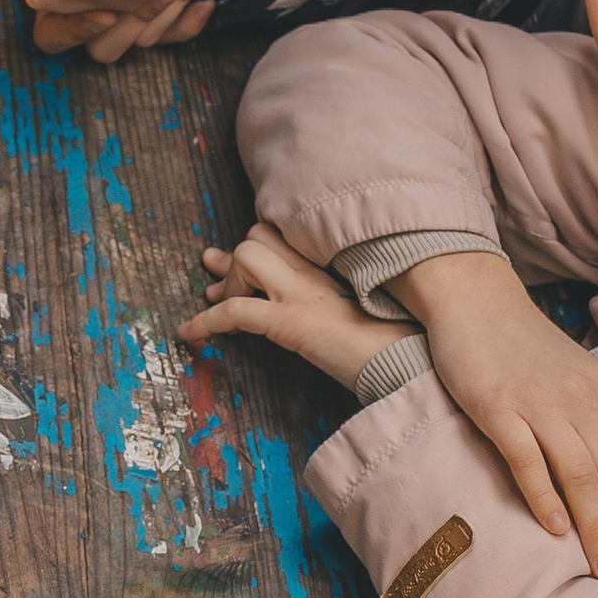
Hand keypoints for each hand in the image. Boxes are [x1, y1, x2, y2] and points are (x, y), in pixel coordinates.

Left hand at [173, 226, 388, 394]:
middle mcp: (317, 269)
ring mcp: (303, 292)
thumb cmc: (392, 343)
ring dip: (226, 286)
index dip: (255, 247)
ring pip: (246, 258)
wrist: (409, 364)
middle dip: (234, 263)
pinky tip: (189, 334)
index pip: (282, 234)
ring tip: (217, 311)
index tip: (235, 266)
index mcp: (334, 264)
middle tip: (217, 288)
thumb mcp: (359, 310)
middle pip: (258, 236)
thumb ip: (332, 298)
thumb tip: (302, 307)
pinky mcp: (293, 322)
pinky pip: (235, 311)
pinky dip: (206, 323)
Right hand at [400, 249, 597, 586]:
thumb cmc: (525, 351)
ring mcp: (542, 402)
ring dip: (593, 529)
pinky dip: (544, 498)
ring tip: (597, 570)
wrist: (477, 301)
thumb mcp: (576, 384)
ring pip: (581, 477)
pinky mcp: (499, 405)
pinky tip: (552, 531)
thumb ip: (594, 429)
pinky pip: (528, 460)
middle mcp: (584, 400)